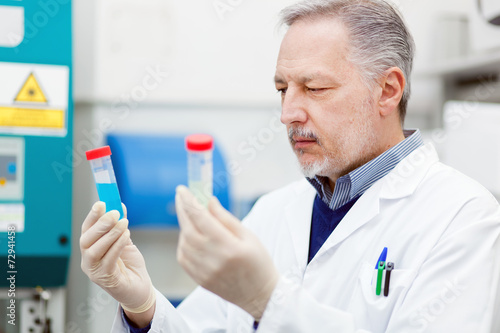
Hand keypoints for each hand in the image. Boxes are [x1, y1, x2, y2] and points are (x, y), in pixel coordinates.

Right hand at [80, 202, 155, 324]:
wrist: (139, 289)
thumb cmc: (130, 266)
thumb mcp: (125, 241)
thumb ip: (120, 226)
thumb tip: (120, 206)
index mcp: (91, 248)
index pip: (86, 229)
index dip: (92, 216)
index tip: (101, 203)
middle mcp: (88, 260)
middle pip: (86, 239)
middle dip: (100, 224)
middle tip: (114, 213)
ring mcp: (94, 271)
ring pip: (95, 249)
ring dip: (110, 234)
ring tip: (124, 223)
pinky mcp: (104, 278)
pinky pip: (108, 259)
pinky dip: (117, 245)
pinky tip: (126, 236)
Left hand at [175, 185, 278, 319]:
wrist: (260, 295)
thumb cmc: (259, 262)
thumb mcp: (249, 236)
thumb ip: (226, 218)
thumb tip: (209, 201)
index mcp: (228, 246)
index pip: (201, 218)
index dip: (190, 202)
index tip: (183, 189)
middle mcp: (213, 259)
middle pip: (188, 229)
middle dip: (183, 210)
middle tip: (181, 196)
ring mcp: (204, 271)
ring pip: (184, 243)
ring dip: (184, 226)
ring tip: (192, 217)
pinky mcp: (199, 280)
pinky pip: (183, 257)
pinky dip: (183, 243)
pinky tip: (191, 236)